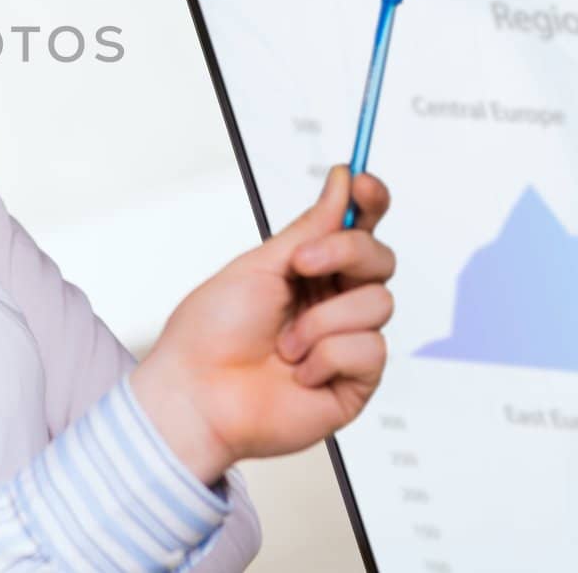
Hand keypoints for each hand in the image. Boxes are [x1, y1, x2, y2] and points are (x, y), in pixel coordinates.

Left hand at [130, 165, 395, 485]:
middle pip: (381, 258)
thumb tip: (341, 184)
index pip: (358, 227)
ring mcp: (347, 341)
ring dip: (320, 321)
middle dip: (347, 252)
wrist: (197, 393)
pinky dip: (325, 357)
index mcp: (309, 270)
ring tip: (284, 344)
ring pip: (378, 303)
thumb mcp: (259, 266)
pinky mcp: (356, 381)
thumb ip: (311, 228)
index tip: (361, 183)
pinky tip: (297, 372)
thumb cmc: (211, 333)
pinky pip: (370, 349)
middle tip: (301, 264)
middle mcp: (333, 302)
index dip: (370, 201)